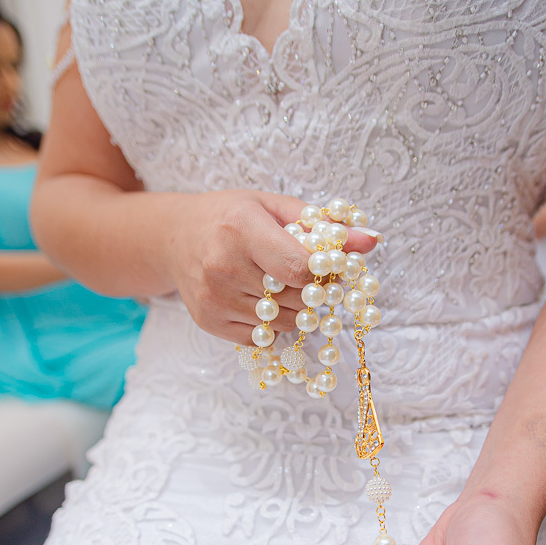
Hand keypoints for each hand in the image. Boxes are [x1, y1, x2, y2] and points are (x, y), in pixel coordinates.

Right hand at [166, 189, 375, 343]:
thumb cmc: (231, 218)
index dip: (325, 273)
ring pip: (285, 323)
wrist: (175, 237)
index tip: (330, 267)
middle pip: (297, 299)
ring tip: (284, 285)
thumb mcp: (275, 207)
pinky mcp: (209, 322)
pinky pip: (264, 337)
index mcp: (241, 229)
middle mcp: (222, 266)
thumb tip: (370, 242)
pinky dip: (275, 324)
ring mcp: (214, 299)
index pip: (300, 268)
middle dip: (315, 291)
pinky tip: (265, 300)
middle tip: (312, 276)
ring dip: (298, 309)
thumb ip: (324, 226)